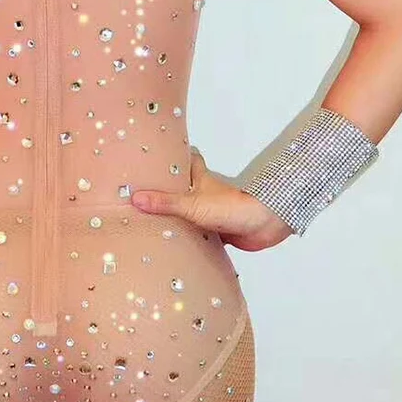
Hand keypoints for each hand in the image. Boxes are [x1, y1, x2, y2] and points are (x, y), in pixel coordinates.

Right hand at [130, 145, 293, 251]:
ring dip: (179, 217)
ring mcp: (212, 212)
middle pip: (186, 186)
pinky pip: (199, 235)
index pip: (188, 158)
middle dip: (171, 189)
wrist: (264, 226)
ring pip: (191, 212)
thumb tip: (136, 198)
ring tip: (153, 222)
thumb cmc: (233, 207)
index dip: (175, 155)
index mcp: (200, 178)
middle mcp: (205, 193)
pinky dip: (189, 240)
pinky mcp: (219, 232)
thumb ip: (165, 203)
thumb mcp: (192, 204)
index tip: (158, 154)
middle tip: (149, 192)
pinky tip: (176, 247)